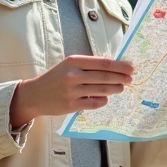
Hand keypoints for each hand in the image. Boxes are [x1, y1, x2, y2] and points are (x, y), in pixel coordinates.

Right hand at [10, 56, 133, 126]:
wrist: (35, 94)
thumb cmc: (56, 77)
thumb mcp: (69, 65)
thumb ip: (88, 65)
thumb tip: (114, 66)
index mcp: (73, 61)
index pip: (103, 63)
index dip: (119, 66)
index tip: (130, 68)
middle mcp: (73, 75)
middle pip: (105, 76)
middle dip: (121, 78)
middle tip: (131, 78)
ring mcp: (72, 91)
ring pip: (102, 90)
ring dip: (115, 89)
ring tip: (122, 87)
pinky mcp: (72, 106)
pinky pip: (95, 103)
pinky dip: (103, 100)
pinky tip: (106, 97)